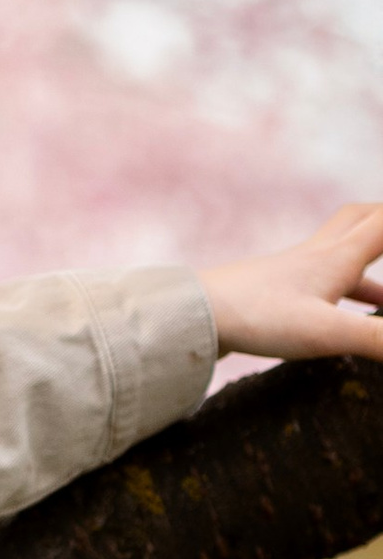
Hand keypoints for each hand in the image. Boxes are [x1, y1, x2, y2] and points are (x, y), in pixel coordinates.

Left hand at [202, 202, 382, 362]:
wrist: (194, 314)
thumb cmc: (259, 317)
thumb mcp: (328, 332)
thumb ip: (375, 339)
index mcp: (336, 258)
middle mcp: (316, 256)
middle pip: (359, 220)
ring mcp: (291, 271)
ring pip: (338, 253)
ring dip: (367, 266)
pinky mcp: (270, 290)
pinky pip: (315, 279)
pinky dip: (338, 289)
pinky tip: (331, 309)